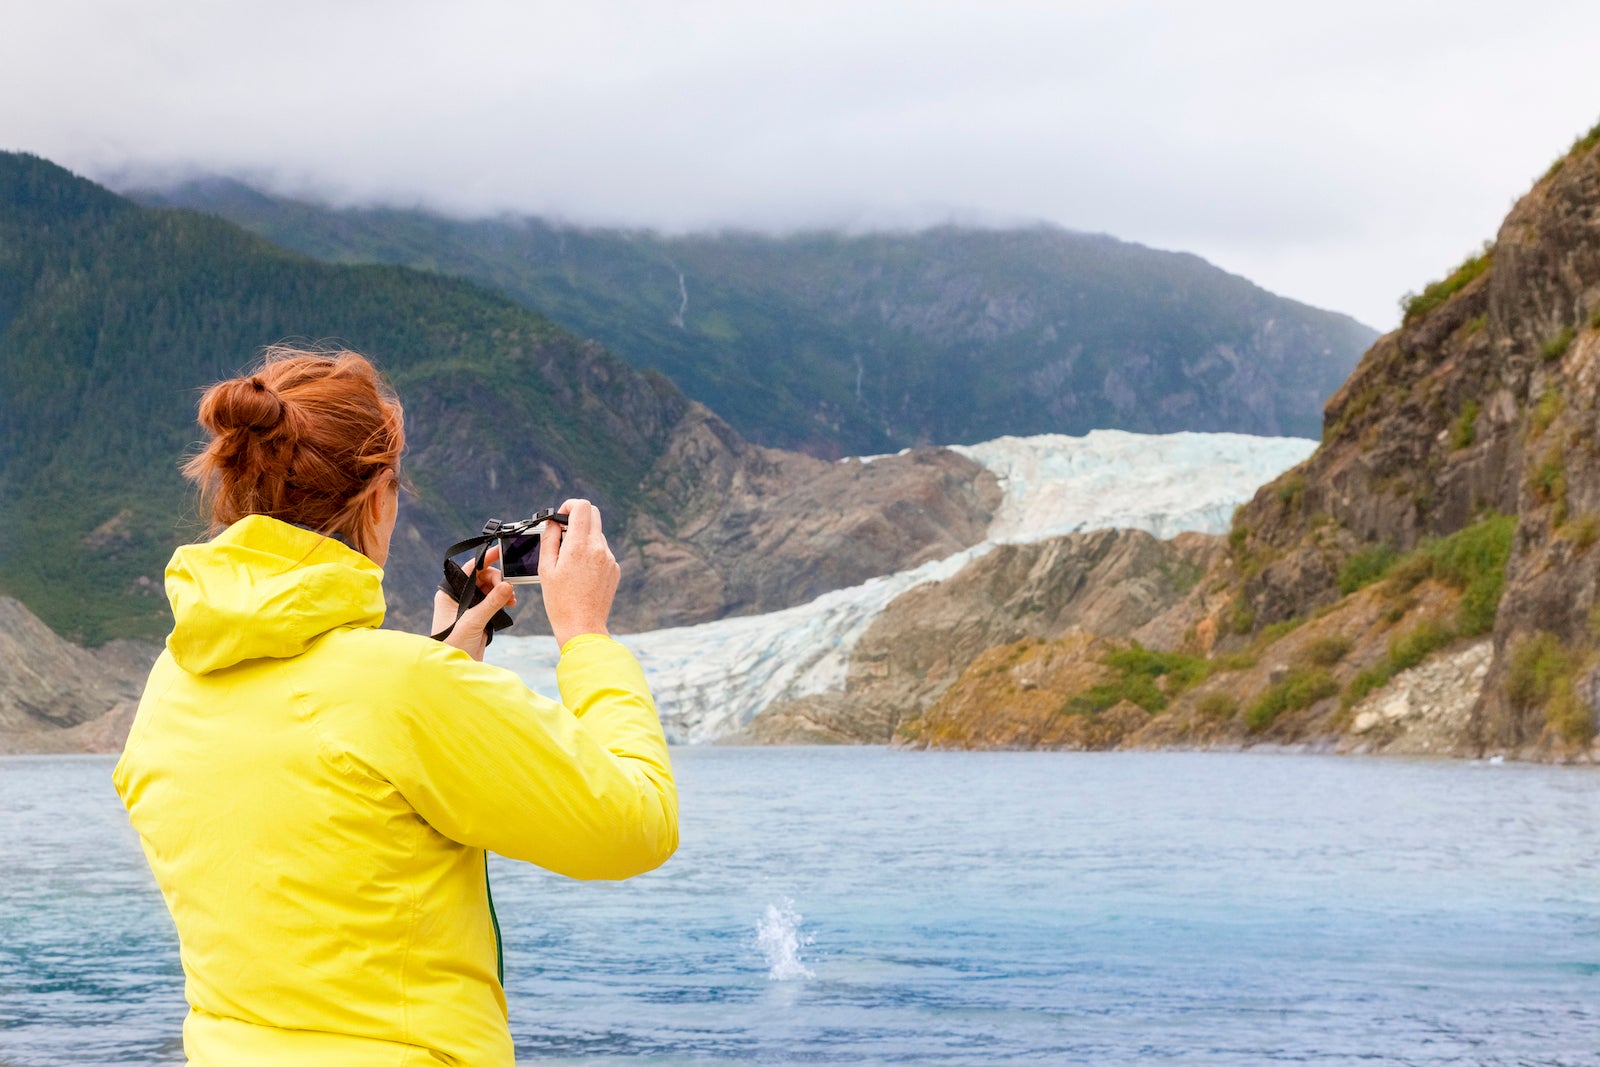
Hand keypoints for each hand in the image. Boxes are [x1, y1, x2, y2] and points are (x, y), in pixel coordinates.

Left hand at [431, 544, 516, 661]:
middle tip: (508, 589)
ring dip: (502, 591)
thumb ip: (492, 602)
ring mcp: (470, 607)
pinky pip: (494, 602)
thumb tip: (508, 586)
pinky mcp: (479, 617)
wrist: (455, 667)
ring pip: (490, 590)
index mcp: (450, 593)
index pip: (468, 569)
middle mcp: (458, 598)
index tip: (499, 551)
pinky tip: (509, 605)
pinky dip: (503, 601)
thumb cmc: (453, 644)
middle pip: (482, 578)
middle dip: (497, 580)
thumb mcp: (473, 621)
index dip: (484, 559)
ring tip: (511, 600)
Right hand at [539, 499, 618, 648]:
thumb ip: (549, 539)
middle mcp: (598, 548)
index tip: (561, 516)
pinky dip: (592, 554)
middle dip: (577, 517)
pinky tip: (581, 574)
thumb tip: (553, 522)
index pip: (582, 507)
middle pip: (593, 514)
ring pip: (597, 535)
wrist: (582, 626)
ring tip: (569, 561)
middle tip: (563, 533)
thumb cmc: (559, 600)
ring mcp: (610, 559)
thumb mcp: (546, 568)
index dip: (569, 505)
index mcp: (579, 545)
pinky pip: (603, 552)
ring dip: (583, 538)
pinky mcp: (615, 569)